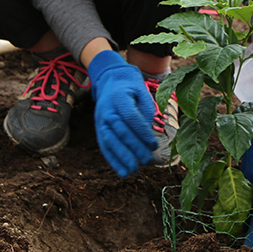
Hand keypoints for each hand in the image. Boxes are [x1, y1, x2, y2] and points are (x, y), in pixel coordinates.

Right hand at [87, 50, 156, 176]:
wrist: (111, 80)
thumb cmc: (132, 88)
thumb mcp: (142, 93)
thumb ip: (146, 111)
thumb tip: (148, 135)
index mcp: (119, 96)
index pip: (131, 117)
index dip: (142, 132)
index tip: (154, 145)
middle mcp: (106, 109)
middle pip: (120, 131)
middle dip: (134, 148)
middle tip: (147, 160)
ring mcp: (100, 120)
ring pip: (109, 140)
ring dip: (122, 157)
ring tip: (134, 170)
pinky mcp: (98, 129)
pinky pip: (104, 146)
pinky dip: (113, 160)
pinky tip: (122, 171)